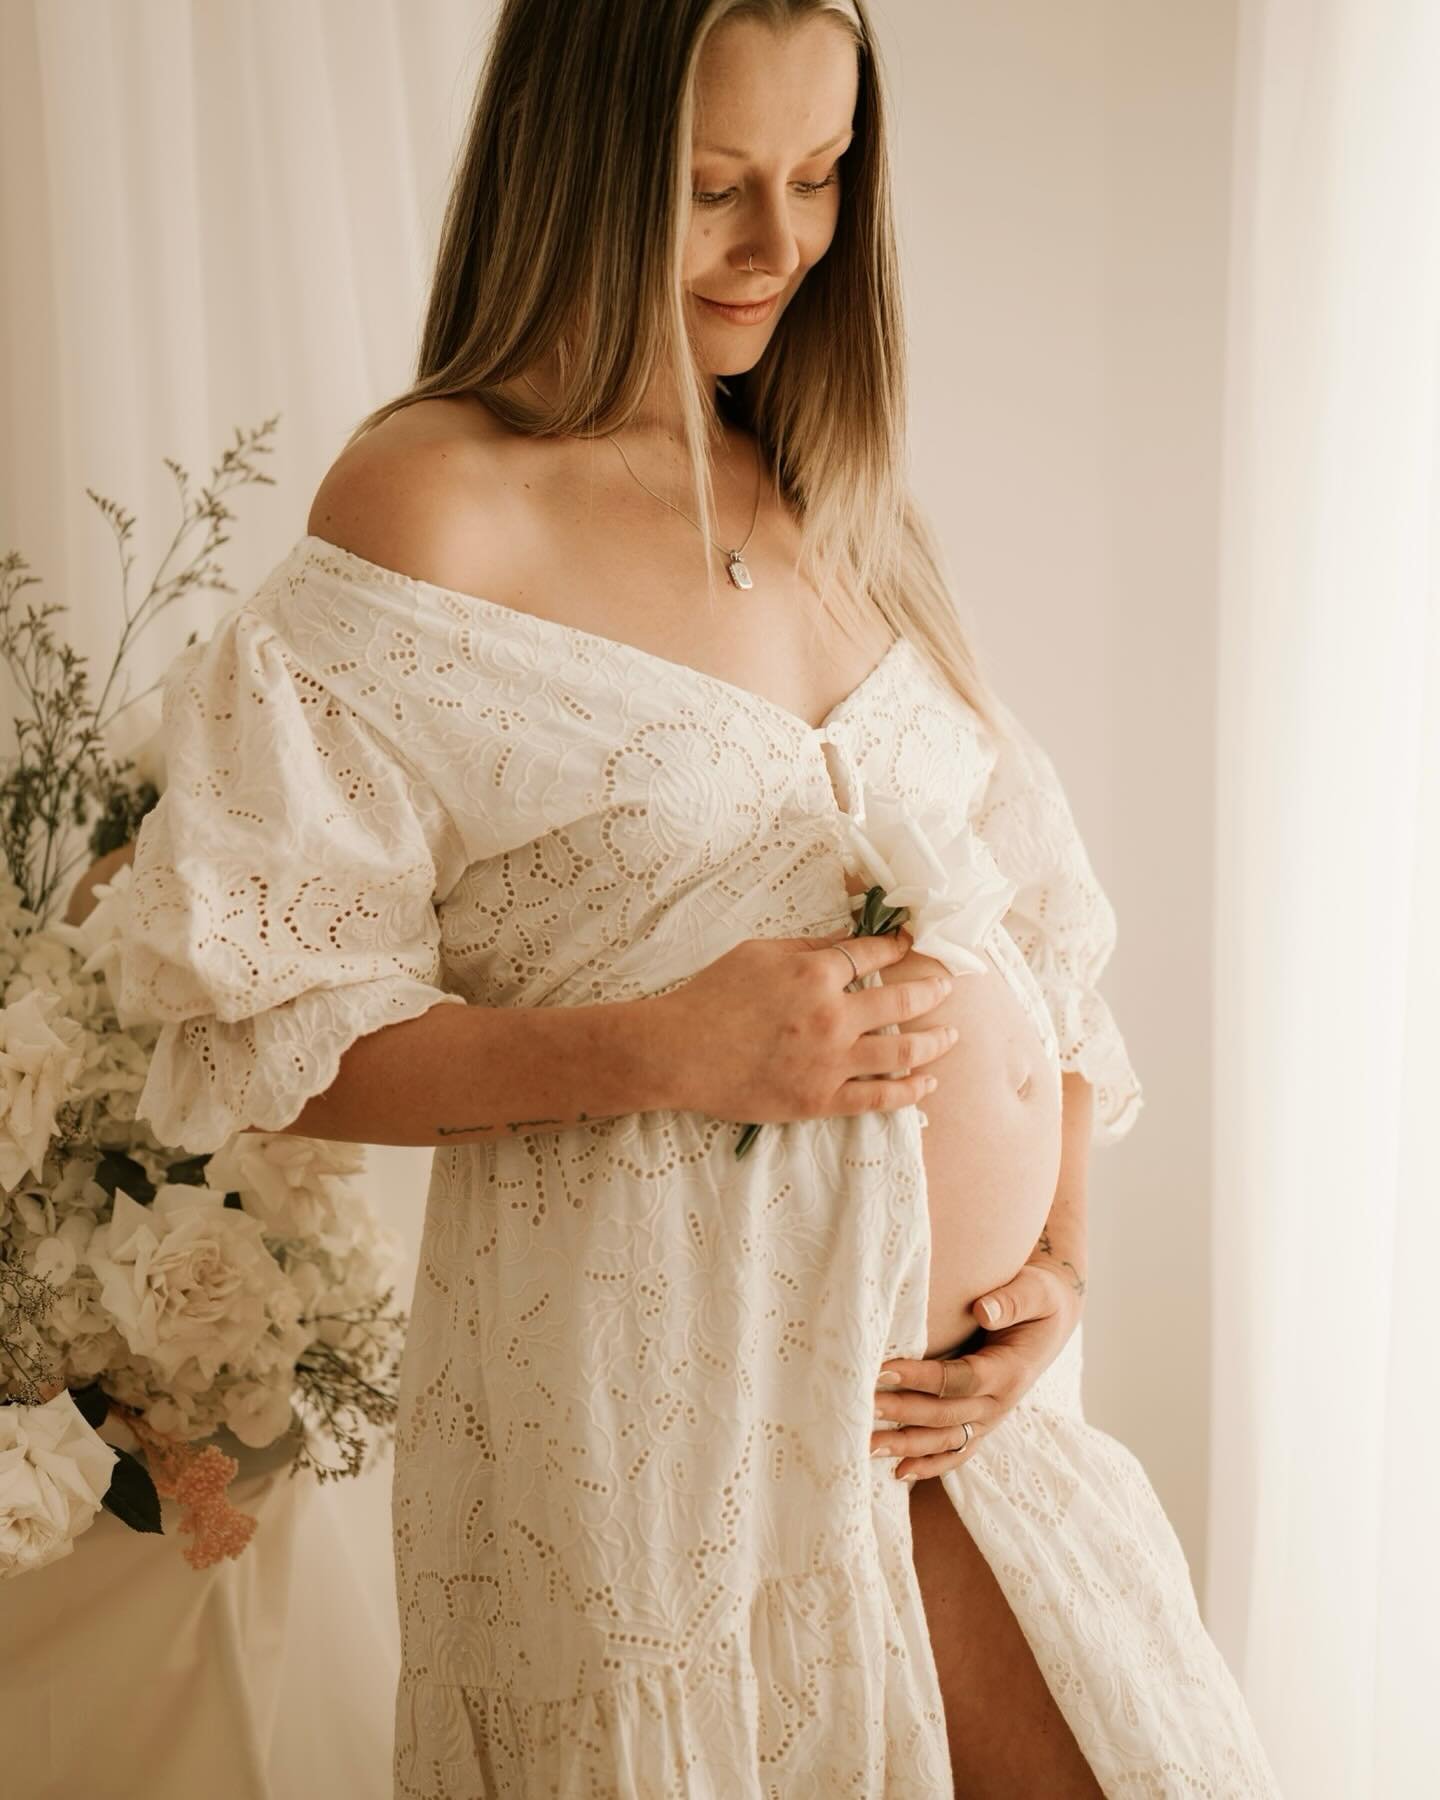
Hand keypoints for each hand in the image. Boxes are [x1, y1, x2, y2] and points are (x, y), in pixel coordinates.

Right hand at [655, 926, 957, 1124]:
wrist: (679, 1051)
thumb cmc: (712, 995)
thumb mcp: (759, 953)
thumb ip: (810, 948)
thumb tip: (849, 942)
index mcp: (815, 974)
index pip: (872, 954)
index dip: (897, 946)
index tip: (911, 943)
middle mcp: (832, 1016)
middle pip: (901, 1001)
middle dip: (932, 990)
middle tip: (947, 985)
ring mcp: (830, 1061)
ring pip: (902, 1052)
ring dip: (935, 1041)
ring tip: (952, 1035)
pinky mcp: (820, 1099)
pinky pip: (879, 1098)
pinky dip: (910, 1091)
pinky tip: (928, 1082)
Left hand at [869, 1260, 1084, 1480]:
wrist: (1051, 1319)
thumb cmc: (1038, 1300)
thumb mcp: (1035, 1291)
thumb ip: (1012, 1301)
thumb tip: (983, 1310)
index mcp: (1010, 1371)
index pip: (960, 1379)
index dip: (921, 1378)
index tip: (884, 1368)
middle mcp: (1000, 1403)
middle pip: (945, 1414)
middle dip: (902, 1412)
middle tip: (863, 1406)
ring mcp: (991, 1419)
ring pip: (946, 1440)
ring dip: (906, 1446)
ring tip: (867, 1447)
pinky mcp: (982, 1424)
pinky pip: (956, 1452)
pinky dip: (929, 1466)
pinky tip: (898, 1472)